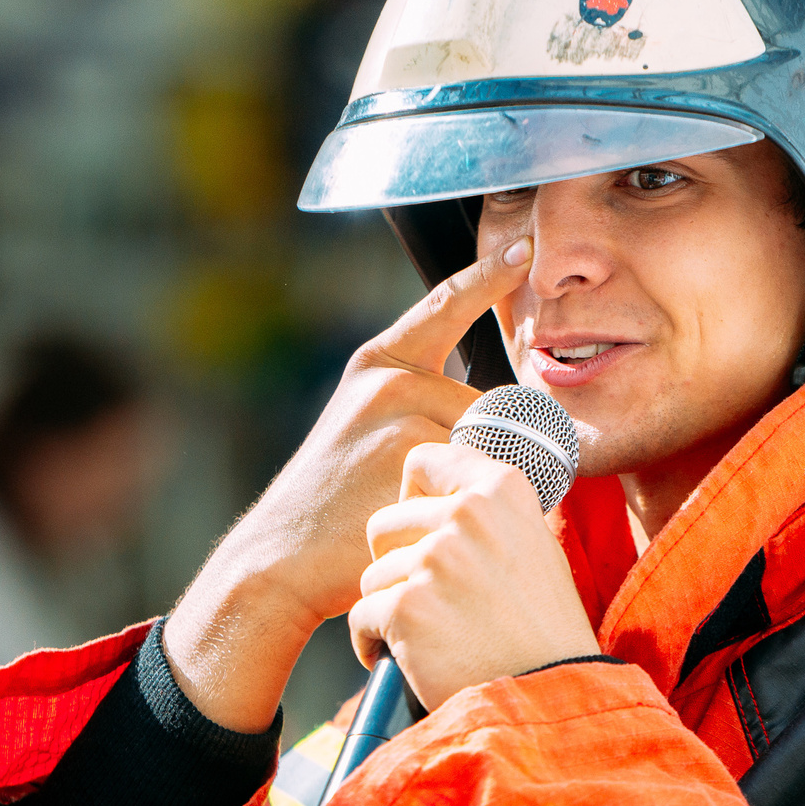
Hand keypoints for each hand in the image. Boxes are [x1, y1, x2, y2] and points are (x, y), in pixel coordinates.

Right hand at [164, 240, 533, 730]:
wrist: (282, 556)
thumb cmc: (334, 503)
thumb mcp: (366, 428)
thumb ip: (421, 404)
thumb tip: (503, 412)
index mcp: (380, 363)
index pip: (446, 307)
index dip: (488, 275)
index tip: (523, 249)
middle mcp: (392, 379)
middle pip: (492, 405)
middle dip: (492, 452)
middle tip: (445, 498)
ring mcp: (402, 414)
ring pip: (494, 444)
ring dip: (488, 484)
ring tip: (434, 516)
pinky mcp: (412, 458)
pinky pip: (485, 478)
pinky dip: (484, 508)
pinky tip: (440, 528)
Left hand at [347, 441, 600, 711]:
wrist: (552, 694)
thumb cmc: (544, 629)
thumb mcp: (533, 546)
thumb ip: (486, 514)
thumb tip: (433, 499)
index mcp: (501, 489)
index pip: (424, 461)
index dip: (413, 497)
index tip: (422, 530)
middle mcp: (466, 514)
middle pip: (385, 524)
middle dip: (396, 565)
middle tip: (430, 601)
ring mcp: (434, 559)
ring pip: (373, 576)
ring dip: (391, 609)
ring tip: (431, 637)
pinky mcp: (408, 607)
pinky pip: (361, 617)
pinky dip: (374, 643)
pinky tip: (408, 659)